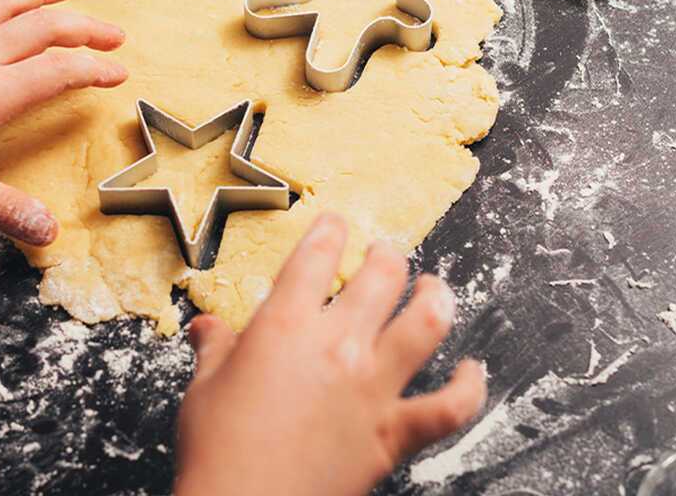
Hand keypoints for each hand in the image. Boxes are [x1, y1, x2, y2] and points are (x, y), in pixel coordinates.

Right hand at [174, 213, 486, 495]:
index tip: (336, 225)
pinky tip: (471, 371)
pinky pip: (450, 407)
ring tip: (434, 288)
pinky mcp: (393, 434)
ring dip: (435, 297)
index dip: (331, 230)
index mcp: (285, 325)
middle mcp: (338, 345)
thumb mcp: (205, 387)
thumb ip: (214, 348)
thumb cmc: (218, 450)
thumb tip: (204, 326)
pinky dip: (468, 387)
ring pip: (427, 323)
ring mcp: (372, 388)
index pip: (316, 255)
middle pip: (382, 276)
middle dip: (386, 256)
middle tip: (384, 255)